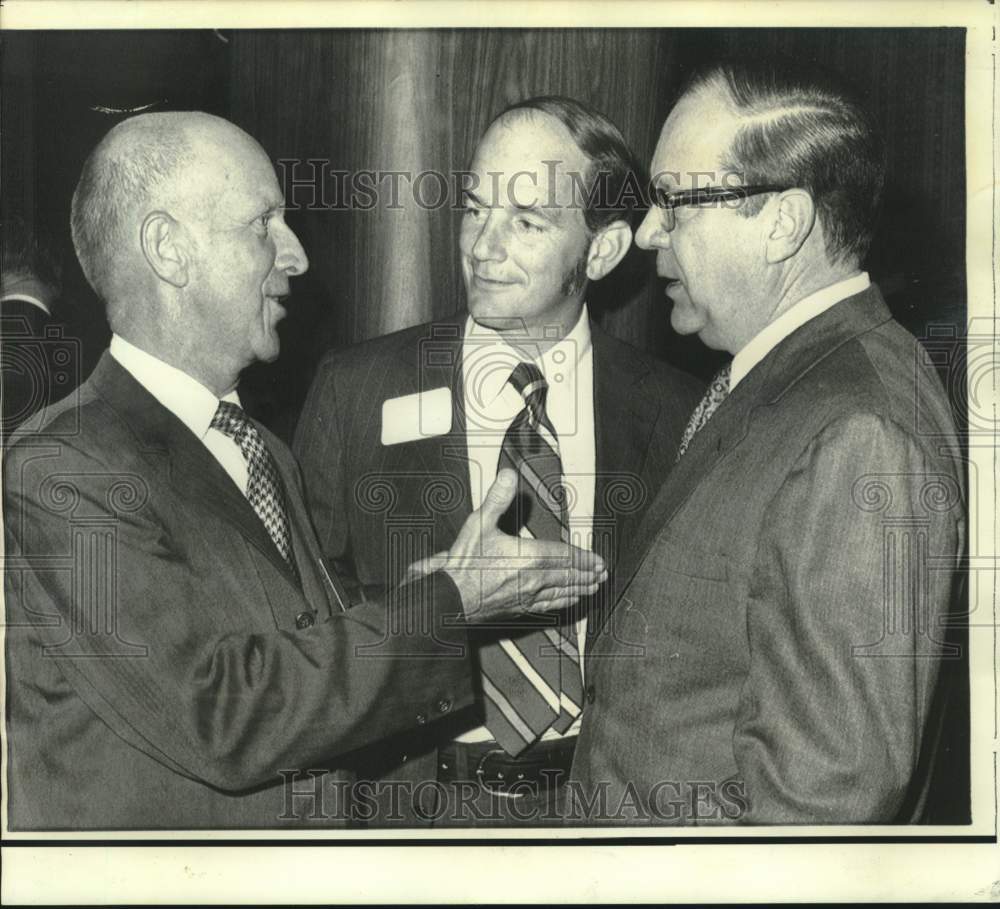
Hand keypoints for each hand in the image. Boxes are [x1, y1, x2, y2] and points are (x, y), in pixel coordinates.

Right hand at [406, 469, 606, 621]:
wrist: (450, 597)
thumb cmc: (464, 564)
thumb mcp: (478, 524)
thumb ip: (497, 498)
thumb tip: (509, 475)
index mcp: (529, 557)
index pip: (564, 557)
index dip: (584, 558)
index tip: (599, 561)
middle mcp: (534, 579)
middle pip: (568, 576)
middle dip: (588, 574)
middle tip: (603, 574)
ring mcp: (528, 597)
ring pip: (562, 593)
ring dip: (580, 589)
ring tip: (594, 588)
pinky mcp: (519, 609)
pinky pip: (549, 606)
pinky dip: (564, 603)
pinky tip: (568, 603)